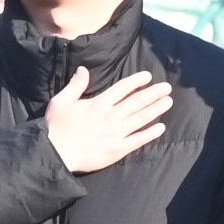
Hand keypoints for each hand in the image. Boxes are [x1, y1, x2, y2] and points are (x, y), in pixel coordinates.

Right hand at [44, 67, 174, 177]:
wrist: (54, 153)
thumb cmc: (55, 127)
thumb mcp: (61, 101)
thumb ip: (75, 85)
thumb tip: (84, 69)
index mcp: (98, 104)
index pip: (122, 88)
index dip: (136, 81)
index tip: (148, 76)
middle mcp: (110, 117)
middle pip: (137, 102)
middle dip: (153, 93)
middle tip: (167, 87)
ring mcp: (116, 134)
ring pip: (141, 118)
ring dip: (156, 109)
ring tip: (169, 101)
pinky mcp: (117, 149)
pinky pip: (138, 140)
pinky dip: (151, 133)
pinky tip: (161, 127)